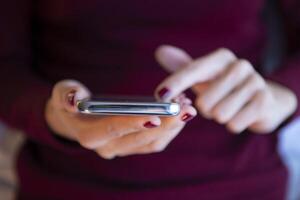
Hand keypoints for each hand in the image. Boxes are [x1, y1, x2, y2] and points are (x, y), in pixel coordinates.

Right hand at [45, 80, 196, 158]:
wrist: (76, 118)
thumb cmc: (70, 101)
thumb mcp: (62, 93)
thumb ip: (66, 94)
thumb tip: (73, 99)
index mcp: (89, 135)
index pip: (113, 129)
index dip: (133, 123)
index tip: (156, 117)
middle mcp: (107, 148)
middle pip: (139, 139)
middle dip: (164, 125)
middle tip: (185, 108)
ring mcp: (122, 149)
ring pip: (152, 143)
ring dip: (172, 128)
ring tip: (188, 107)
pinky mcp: (133, 146)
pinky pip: (155, 142)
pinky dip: (170, 129)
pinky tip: (180, 113)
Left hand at [154, 45, 296, 133]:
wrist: (262, 100)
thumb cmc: (225, 88)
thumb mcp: (204, 77)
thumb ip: (182, 68)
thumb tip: (160, 51)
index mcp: (220, 58)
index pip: (192, 72)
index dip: (175, 84)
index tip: (161, 95)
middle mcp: (239, 65)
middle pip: (204, 102)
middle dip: (205, 110)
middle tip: (216, 103)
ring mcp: (255, 82)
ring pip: (219, 114)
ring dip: (219, 117)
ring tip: (229, 108)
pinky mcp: (264, 101)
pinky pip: (234, 124)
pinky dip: (233, 124)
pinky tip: (242, 114)